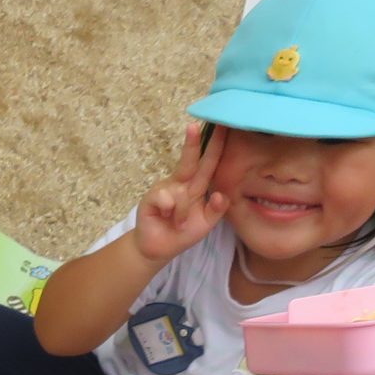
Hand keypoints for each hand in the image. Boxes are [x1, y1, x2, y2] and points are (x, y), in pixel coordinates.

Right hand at [133, 122, 230, 265]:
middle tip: (195, 125)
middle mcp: (181, 182)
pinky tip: (165, 218)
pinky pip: (167, 200)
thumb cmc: (183, 233)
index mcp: (197, 186)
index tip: (223, 126)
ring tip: (178, 224)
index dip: (217, 145)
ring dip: (183, 213)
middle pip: (191, 160)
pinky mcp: (151, 197)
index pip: (209, 163)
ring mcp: (165, 188)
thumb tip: (220, 195)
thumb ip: (217, 210)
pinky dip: (171, 213)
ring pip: (181, 192)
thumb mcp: (207, 224)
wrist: (158, 249)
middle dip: (193, 142)